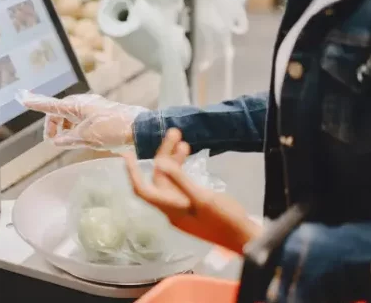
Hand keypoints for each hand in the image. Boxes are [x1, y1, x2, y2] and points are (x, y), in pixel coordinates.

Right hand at [19, 90, 147, 150]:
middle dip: (53, 125)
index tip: (22, 98)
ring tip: (67, 142)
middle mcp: (83, 104)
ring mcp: (92, 108)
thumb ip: (68, 139)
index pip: (50, 105)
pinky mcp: (101, 115)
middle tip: (52, 140)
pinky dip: (75, 129)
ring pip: (70, 117)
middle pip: (59, 112)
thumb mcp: (86, 137)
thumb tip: (56, 141)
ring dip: (64, 129)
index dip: (36, 103)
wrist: (139, 128)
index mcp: (76, 105)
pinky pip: (81, 120)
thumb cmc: (113, 129)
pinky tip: (79, 139)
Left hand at [122, 128, 261, 254]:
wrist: (244, 238)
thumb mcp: (203, 198)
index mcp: (170, 208)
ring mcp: (182, 206)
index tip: (126, 155)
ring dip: (174, 160)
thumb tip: (159, 164)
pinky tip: (188, 156)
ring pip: (171, 179)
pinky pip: (180, 183)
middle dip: (163, 155)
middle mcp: (172, 207)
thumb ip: (181, 180)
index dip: (132, 173)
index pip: (143, 190)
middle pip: (159, 178)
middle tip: (174, 133)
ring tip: (183, 141)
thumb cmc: (225, 220)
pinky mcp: (193, 205)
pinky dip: (182, 169)